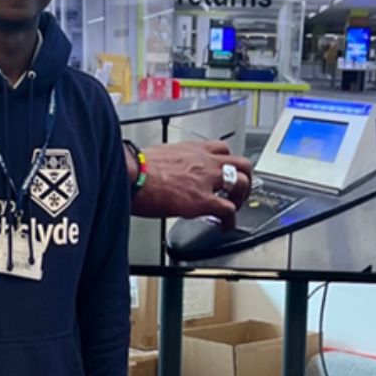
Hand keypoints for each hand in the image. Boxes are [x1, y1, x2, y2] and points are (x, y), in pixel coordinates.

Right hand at [130, 141, 253, 229]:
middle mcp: (204, 161)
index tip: (225, 172)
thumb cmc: (136, 167)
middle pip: (242, 163)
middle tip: (238, 191)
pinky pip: (228, 211)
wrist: (131, 174)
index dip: (228, 163)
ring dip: (240, 198)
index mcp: (193, 149)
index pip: (222, 149)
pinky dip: (230, 221)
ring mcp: (207, 180)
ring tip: (233, 208)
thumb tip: (166, 171)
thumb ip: (171, 162)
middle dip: (244, 178)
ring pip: (242, 183)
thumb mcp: (159, 156)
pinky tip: (224, 226)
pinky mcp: (203, 200)